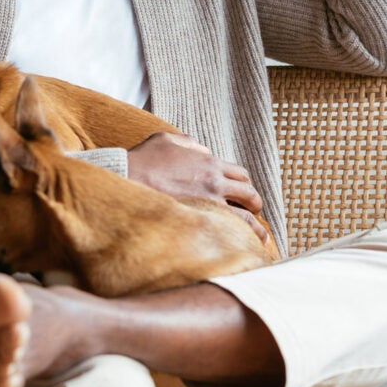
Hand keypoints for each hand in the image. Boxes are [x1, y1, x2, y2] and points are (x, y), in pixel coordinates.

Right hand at [127, 132, 268, 242]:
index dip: (246, 186)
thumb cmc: (143, 159)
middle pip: (249, 194)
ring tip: (260, 241)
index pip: (241, 175)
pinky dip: (237, 240)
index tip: (245, 195)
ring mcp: (208, 203)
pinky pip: (227, 232)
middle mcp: (215, 182)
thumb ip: (189, 143)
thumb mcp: (166, 138)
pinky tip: (239, 247)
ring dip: (255, 229)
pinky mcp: (198, 219)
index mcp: (209, 163)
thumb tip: (202, 151)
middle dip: (255, 205)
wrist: (127, 177)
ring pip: (245, 218)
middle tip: (254, 214)